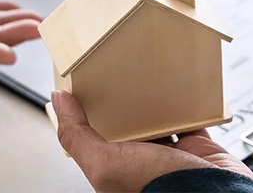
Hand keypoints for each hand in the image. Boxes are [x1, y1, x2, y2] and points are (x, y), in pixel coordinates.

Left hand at [52, 91, 252, 192]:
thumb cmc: (161, 190)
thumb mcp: (106, 165)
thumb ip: (77, 135)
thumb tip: (58, 101)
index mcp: (115, 167)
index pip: (95, 132)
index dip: (89, 107)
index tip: (87, 81)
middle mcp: (140, 160)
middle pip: (127, 122)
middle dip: (122, 99)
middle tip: (119, 71)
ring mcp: (169, 152)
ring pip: (156, 117)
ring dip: (153, 99)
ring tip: (146, 76)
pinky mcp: (195, 144)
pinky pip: (188, 117)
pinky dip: (184, 104)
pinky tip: (178, 88)